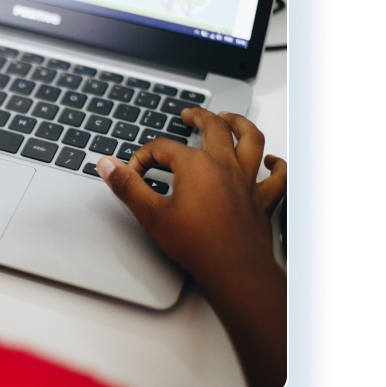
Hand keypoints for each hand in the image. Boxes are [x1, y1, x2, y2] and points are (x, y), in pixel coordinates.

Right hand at [96, 108, 285, 282]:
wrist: (234, 272)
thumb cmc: (197, 246)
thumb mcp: (150, 214)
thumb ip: (126, 186)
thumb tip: (107, 165)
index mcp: (195, 165)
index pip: (162, 147)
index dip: (143, 157)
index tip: (133, 175)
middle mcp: (224, 165)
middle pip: (214, 127)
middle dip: (198, 116)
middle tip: (188, 114)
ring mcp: (246, 181)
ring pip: (251, 139)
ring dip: (240, 124)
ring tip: (230, 118)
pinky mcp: (262, 200)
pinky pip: (277, 176)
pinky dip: (277, 164)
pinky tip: (272, 161)